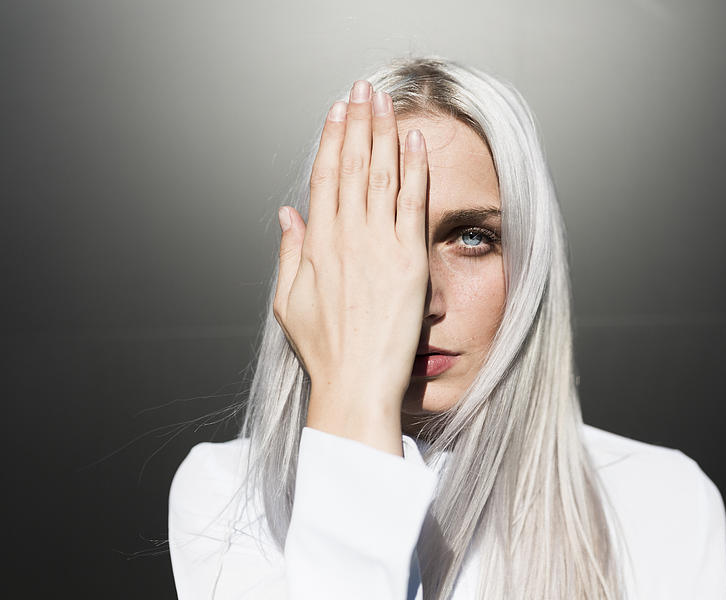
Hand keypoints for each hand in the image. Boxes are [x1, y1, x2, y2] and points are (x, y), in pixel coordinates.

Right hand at [273, 80, 429, 455]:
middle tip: (362, 90)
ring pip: (382, 176)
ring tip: (387, 103)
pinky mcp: (410, 261)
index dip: (332, 140)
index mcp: (316, 246)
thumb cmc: (325, 350)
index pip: (325, 178)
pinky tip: (415, 143)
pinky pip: (413, 205)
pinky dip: (415, 170)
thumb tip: (287, 214)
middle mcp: (347, 238)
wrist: (356, 384)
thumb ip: (288, 253)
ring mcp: (379, 247)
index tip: (337, 112)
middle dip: (358, 123)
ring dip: (384, 135)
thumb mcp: (289, 303)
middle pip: (353, 167)